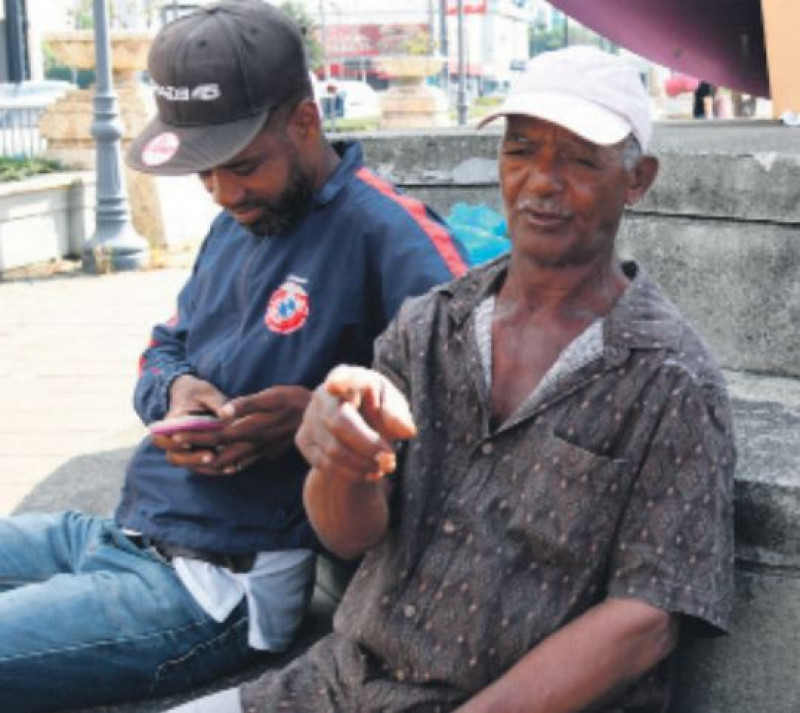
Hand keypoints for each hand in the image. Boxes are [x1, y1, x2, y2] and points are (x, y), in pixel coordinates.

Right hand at [151, 375, 230, 472]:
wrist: (195, 398)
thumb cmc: (199, 394)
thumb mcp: (208, 393)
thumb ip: (217, 403)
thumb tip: (227, 414)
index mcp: (171, 422)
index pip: (161, 437)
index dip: (172, 443)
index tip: (189, 443)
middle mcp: (173, 439)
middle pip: (173, 456)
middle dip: (190, 459)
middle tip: (211, 456)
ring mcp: (184, 449)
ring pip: (187, 465)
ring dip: (203, 466)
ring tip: (222, 463)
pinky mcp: (195, 455)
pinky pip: (200, 467)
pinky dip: (214, 469)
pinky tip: (232, 467)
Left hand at [154, 385, 310, 475]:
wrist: (319, 416)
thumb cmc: (293, 400)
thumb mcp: (270, 396)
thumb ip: (245, 404)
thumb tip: (222, 412)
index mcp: (250, 429)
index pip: (215, 436)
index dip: (195, 436)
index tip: (175, 436)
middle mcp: (253, 444)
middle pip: (218, 455)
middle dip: (196, 454)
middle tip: (176, 453)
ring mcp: (261, 451)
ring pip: (230, 464)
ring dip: (210, 463)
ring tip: (192, 460)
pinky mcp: (268, 453)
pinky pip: (244, 464)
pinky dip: (229, 466)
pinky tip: (223, 466)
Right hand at [296, 365, 416, 484]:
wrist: (357, 427)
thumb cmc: (379, 409)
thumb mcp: (394, 406)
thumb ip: (399, 415)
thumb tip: (407, 431)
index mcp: (348, 377)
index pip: (341, 378)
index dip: (338, 382)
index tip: (334, 386)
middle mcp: (323, 395)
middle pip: (340, 423)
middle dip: (368, 446)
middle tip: (390, 461)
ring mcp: (309, 417)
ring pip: (334, 450)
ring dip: (363, 464)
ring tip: (384, 466)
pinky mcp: (303, 439)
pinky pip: (326, 464)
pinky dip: (352, 473)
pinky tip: (369, 472)